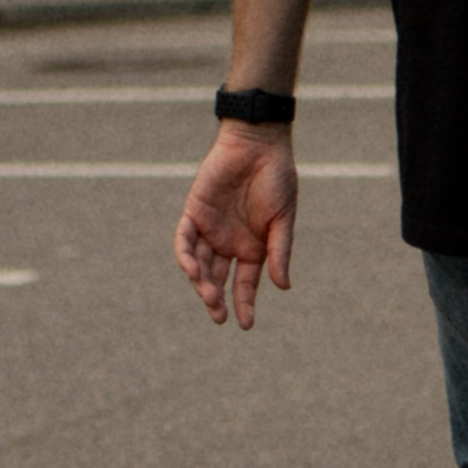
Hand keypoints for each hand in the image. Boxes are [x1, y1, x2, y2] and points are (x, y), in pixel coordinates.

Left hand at [174, 124, 297, 329]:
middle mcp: (229, 242)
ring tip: (209, 296)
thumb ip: (279, 252)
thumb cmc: (277, 179)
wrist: (258, 143)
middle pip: (218, 279)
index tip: (245, 324)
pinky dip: (186, 257)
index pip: (245, 284)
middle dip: (216, 300)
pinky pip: (185, 240)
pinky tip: (193, 270)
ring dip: (202, 282)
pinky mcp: (194, 213)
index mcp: (253, 247)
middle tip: (218, 315)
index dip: (244, 304)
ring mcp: (210, 229)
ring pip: (200, 265)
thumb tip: (283, 287)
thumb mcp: (282, 219)